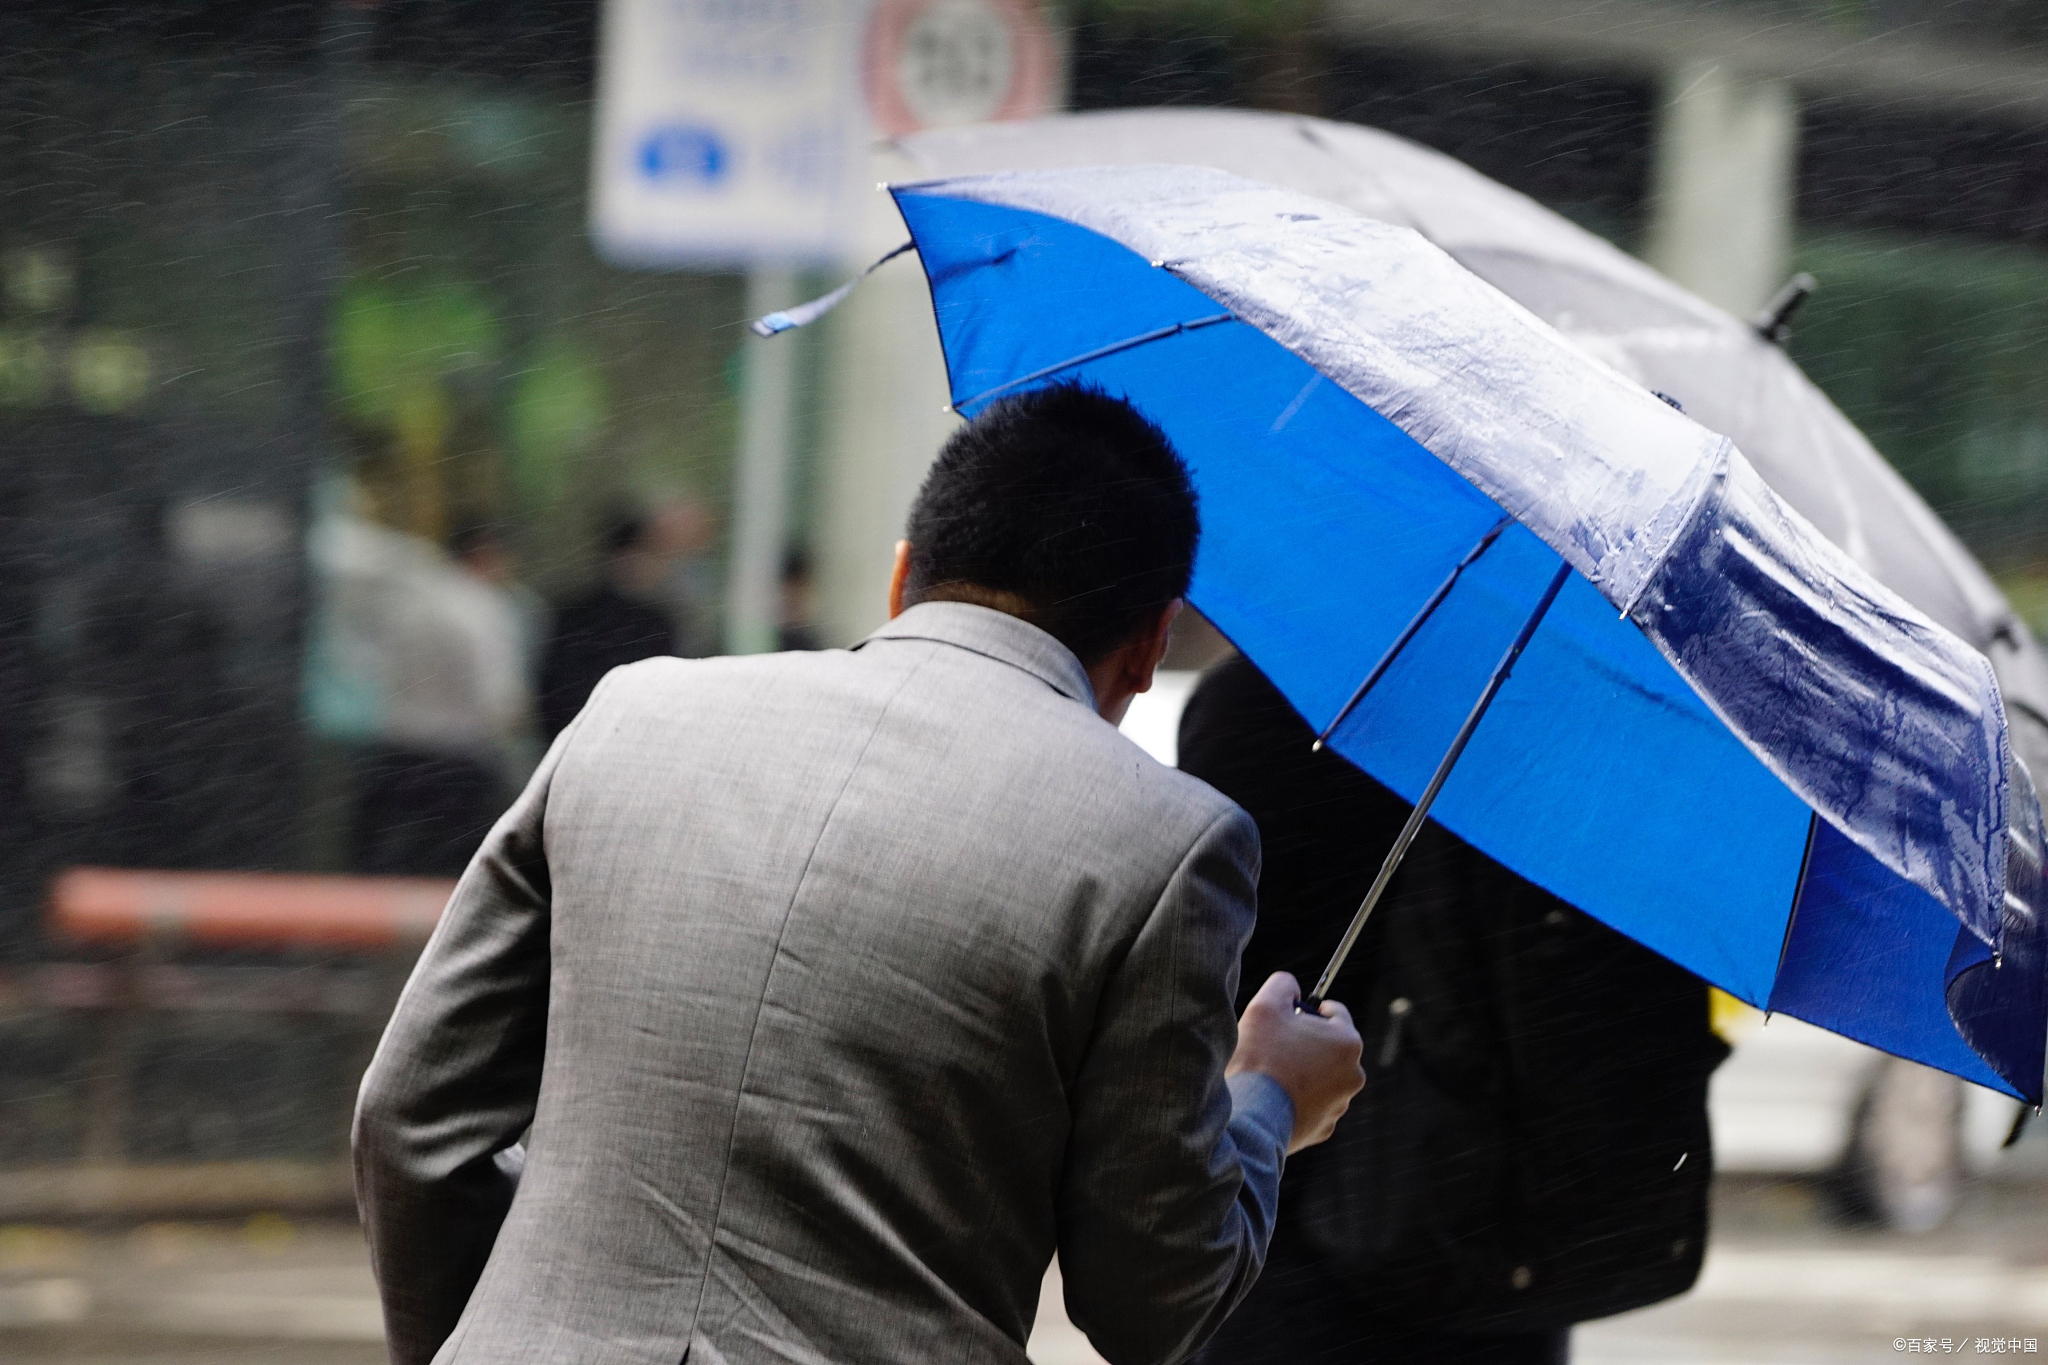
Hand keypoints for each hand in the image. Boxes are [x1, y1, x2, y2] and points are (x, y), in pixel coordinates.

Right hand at [1227, 972, 1364, 1153]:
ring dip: (1303, 1071)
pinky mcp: (1325, 1127)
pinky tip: (1275, 1097)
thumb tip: (1291, 986)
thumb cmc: (1259, 1057)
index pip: (1334, 1012)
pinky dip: (1298, 1098)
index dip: (1308, 1010)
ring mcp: (1341, 1104)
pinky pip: (1313, 1104)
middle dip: (1307, 1042)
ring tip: (1273, 1073)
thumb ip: (1284, 984)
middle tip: (1277, 1045)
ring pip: (1322, 1076)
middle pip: (1330, 1046)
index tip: (1289, 1017)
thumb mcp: (1265, 1005)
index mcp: (1347, 1042)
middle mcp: (1353, 1074)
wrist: (1251, 1114)